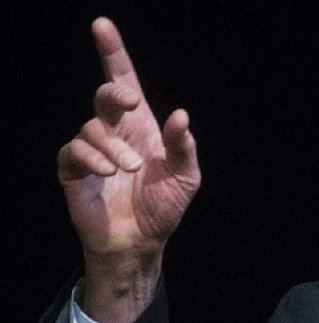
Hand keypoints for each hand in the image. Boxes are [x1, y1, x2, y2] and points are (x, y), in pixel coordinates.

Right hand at [57, 18, 200, 322]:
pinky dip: (91, 158)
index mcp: (141, 129)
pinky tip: (107, 172)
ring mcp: (92, 151)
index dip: (113, 53)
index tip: (102, 25)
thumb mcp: (185, 178)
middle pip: (104, 97)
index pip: (125, 83)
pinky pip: (73, 152)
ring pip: (91, 128)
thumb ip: (184, 147)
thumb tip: (181, 115)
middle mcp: (115, 134)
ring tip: (129, 169)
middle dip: (114, 93)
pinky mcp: (73, 171)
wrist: (141, 242)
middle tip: (129, 103)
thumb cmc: (163, 208)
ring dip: (112, 146)